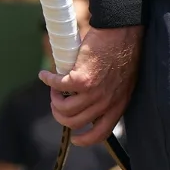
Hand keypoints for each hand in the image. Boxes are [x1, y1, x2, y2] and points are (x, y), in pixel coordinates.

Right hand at [40, 24, 141, 145]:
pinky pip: (58, 86)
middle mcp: (106, 102)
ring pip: (64, 109)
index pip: (101, 133)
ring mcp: (94, 92)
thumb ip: (111, 94)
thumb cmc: (123, 49)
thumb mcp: (124, 80)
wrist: (123, 29)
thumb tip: (92, 101)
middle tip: (57, 102)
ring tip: (54, 89)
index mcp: (119, 103)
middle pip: (75, 123)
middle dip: (61, 115)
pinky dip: (48, 81)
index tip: (75, 138)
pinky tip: (45, 75)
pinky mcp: (81, 78)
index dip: (86, 140)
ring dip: (54, 100)